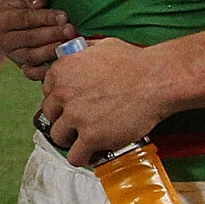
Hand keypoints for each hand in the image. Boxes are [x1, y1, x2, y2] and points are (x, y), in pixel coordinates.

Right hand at [0, 0, 72, 81]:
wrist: (22, 12)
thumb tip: (39, 4)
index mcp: (2, 19)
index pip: (24, 19)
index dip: (45, 18)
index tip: (64, 16)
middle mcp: (3, 40)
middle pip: (28, 39)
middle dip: (52, 35)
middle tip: (70, 31)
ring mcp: (13, 55)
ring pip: (31, 57)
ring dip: (51, 52)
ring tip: (68, 45)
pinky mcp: (22, 66)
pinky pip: (31, 73)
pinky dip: (43, 73)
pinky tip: (59, 66)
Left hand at [38, 37, 168, 166]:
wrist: (156, 79)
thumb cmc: (135, 62)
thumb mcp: (100, 46)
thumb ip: (82, 52)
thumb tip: (76, 52)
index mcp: (61, 71)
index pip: (47, 93)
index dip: (61, 101)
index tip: (71, 106)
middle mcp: (63, 94)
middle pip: (50, 115)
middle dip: (64, 119)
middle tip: (80, 123)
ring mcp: (76, 116)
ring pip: (58, 136)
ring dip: (70, 139)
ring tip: (85, 140)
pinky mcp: (91, 137)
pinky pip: (75, 156)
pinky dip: (81, 157)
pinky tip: (91, 154)